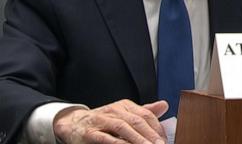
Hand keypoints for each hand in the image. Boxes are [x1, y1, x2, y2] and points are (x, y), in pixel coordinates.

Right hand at [53, 99, 168, 143]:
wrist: (73, 123)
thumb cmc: (102, 121)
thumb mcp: (123, 114)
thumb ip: (143, 112)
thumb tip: (164, 105)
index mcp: (125, 105)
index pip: (145, 114)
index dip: (156, 127)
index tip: (165, 140)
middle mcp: (115, 110)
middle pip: (137, 121)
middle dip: (150, 135)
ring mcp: (102, 120)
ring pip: (123, 128)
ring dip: (138, 139)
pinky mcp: (91, 132)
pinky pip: (106, 138)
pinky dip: (118, 143)